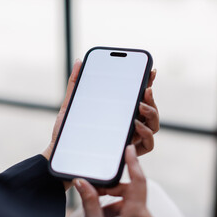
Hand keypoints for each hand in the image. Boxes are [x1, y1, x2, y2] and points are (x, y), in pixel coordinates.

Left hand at [42, 59, 158, 188]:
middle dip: (152, 98)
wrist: (62, 155)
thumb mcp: (71, 105)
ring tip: (140, 106)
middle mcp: (127, 124)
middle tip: (146, 89)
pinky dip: (146, 134)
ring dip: (152, 113)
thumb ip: (76, 84)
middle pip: (150, 110)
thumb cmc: (70, 131)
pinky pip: (148, 145)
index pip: (138, 96)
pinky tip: (136, 125)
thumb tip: (79, 61)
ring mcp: (130, 138)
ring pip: (154, 125)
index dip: (147, 83)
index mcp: (119, 112)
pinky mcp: (128, 153)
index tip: (150, 71)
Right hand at [74, 145, 156, 216]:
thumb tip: (81, 182)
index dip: (133, 161)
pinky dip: (116, 211)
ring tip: (93, 211)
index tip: (128, 148)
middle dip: (110, 189)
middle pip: (129, 190)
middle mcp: (146, 216)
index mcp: (138, 213)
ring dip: (111, 202)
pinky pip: (130, 211)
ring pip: (129, 201)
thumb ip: (89, 202)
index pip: (138, 179)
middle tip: (92, 192)